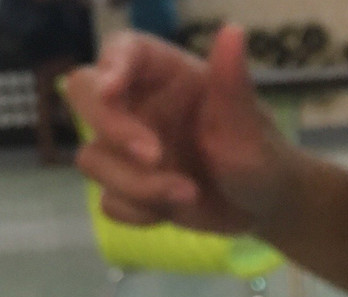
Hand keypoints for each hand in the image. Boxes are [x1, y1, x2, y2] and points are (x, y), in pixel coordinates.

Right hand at [66, 26, 295, 232]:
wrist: (263, 206)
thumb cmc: (259, 154)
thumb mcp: (248, 125)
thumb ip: (232, 83)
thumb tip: (233, 32)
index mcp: (164, 74)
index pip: (122, 50)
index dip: (110, 66)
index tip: (112, 90)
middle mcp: (137, 105)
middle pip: (84, 96)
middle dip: (110, 126)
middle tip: (153, 155)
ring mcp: (127, 149)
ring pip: (93, 159)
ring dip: (137, 184)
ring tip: (190, 193)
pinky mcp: (127, 189)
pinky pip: (109, 201)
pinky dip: (138, 211)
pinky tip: (173, 211)